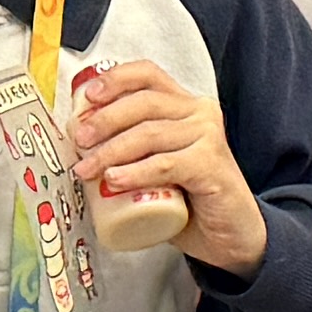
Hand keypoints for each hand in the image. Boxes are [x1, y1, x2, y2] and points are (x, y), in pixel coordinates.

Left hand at [69, 59, 266, 270]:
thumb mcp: (156, 165)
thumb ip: (131, 151)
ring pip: (150, 134)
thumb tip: (80, 146)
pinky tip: (114, 181)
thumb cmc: (191, 200)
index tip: (88, 95)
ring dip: (111, 152)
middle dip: (105, 120)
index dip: (115, 79)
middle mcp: (199, 112)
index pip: (148, 75)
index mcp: (184, 105)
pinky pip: (165, 164)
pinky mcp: (212, 165)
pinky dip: (135, 172)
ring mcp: (209, 137)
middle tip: (80, 141)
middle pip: (144, 102)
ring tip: (87, 170)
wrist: (231, 236)